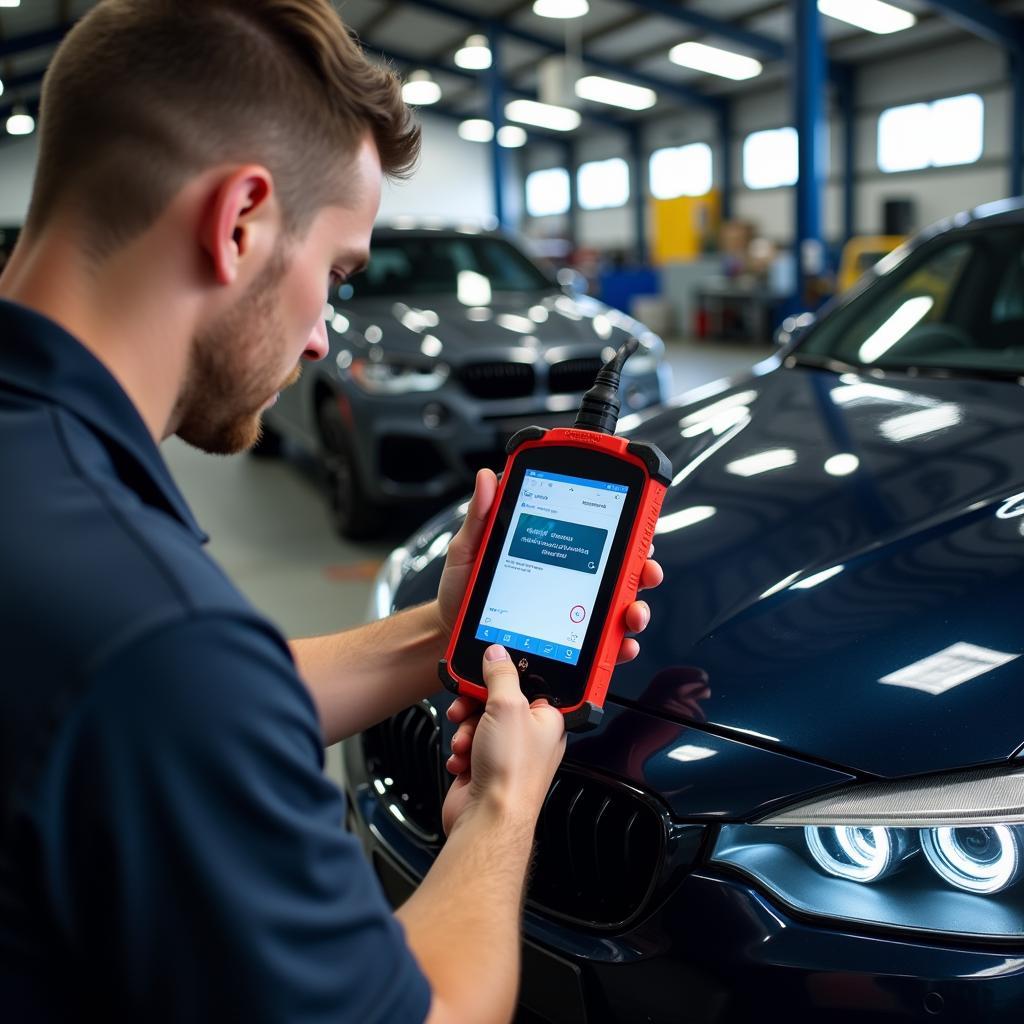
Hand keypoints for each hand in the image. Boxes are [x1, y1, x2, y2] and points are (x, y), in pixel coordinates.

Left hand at [436, 469, 663, 666]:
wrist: (449, 634)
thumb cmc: (462, 592)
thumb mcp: (468, 550)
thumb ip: (481, 515)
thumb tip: (490, 477)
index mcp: (553, 553)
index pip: (597, 537)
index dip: (624, 530)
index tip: (637, 527)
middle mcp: (569, 582)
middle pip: (618, 572)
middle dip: (642, 569)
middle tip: (644, 569)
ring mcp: (571, 614)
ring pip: (618, 608)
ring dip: (636, 609)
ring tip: (632, 611)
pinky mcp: (568, 643)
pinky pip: (600, 646)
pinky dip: (618, 646)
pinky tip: (621, 644)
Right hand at [441, 645, 565, 835]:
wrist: (488, 819)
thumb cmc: (512, 773)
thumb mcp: (508, 706)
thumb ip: (501, 674)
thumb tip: (497, 654)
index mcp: (547, 719)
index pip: (528, 684)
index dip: (506, 676)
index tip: (489, 670)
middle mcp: (529, 736)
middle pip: (497, 701)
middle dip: (475, 705)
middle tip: (468, 706)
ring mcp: (506, 753)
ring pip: (478, 723)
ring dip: (466, 730)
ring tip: (467, 742)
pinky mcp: (484, 768)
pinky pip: (468, 746)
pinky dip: (461, 751)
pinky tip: (463, 760)